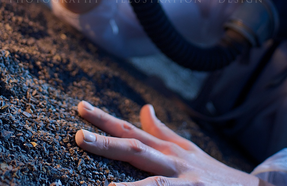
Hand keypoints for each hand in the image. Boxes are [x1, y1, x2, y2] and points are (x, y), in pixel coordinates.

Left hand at [75, 101, 271, 185]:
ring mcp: (184, 182)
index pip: (130, 129)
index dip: (104, 119)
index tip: (80, 108)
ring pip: (152, 183)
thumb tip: (144, 108)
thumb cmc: (210, 171)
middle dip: (105, 142)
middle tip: (77, 136)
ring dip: (126, 185)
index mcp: (166, 148)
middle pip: (135, 148)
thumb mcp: (185, 147)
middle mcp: (172, 161)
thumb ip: (161, 131)